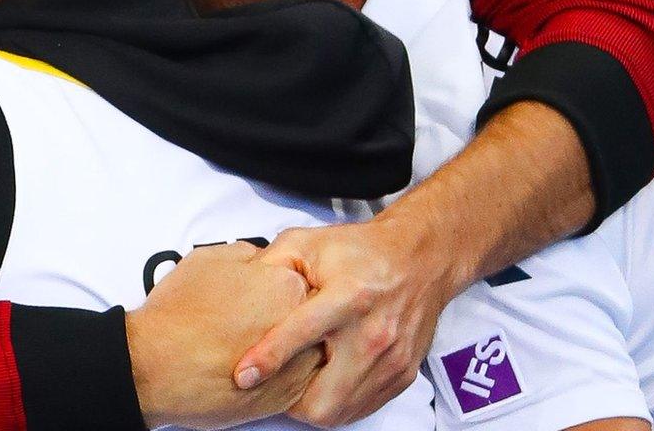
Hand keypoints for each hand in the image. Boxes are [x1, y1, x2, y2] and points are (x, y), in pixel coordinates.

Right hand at [127, 241, 319, 428]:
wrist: (158, 366)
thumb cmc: (177, 313)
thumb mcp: (205, 260)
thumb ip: (244, 255)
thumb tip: (260, 260)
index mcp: (286, 284)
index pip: (299, 282)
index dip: (276, 291)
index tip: (259, 300)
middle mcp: (302, 323)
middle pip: (309, 316)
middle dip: (287, 318)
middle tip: (254, 326)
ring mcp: (300, 362)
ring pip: (308, 349)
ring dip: (291, 348)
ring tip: (252, 349)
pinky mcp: (289, 395)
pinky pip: (299, 380)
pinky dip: (283, 375)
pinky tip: (256, 370)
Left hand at [235, 217, 458, 426]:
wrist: (419, 259)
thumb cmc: (358, 251)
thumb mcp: (306, 242)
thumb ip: (269, 264)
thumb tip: (235, 289)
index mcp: (348, 296)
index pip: (302, 334)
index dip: (269, 358)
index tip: (244, 375)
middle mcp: (374, 333)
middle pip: (325, 396)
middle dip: (290, 400)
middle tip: (273, 384)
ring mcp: (392, 359)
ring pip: (342, 411)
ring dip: (312, 405)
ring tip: (296, 384)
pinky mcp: (403, 375)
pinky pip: (363, 408)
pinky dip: (339, 404)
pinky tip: (323, 383)